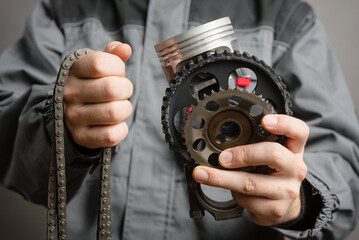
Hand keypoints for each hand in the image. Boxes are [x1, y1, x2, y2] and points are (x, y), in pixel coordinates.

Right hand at [63, 41, 132, 148]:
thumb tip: (125, 49)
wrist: (73, 113)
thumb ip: (113, 55)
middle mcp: (70, 93)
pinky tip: (115, 123)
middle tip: (121, 92)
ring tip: (118, 106)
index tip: (117, 72)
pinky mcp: (82, 137)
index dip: (117, 68)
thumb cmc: (93, 84)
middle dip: (126, 89)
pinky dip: (121, 129)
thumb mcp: (99, 65)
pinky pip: (112, 135)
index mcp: (74, 70)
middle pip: (112, 89)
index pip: (99, 64)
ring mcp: (74, 117)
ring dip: (125, 109)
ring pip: (114, 112)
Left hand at [192, 115, 308, 225]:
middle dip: (242, 153)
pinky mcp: (276, 209)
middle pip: (272, 153)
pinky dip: (233, 194)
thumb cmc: (273, 174)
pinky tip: (231, 191)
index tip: (264, 121)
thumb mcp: (272, 155)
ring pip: (250, 182)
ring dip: (221, 178)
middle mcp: (295, 168)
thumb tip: (221, 140)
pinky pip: (247, 200)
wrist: (283, 206)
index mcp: (293, 149)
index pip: (298, 131)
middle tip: (222, 157)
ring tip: (203, 174)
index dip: (283, 123)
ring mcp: (287, 190)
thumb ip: (256, 143)